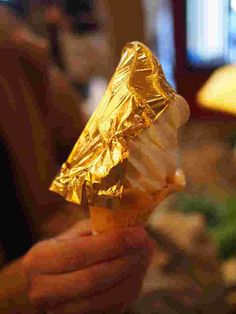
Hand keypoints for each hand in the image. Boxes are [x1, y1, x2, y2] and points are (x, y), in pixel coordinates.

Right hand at [23, 219, 153, 312]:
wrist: (41, 284)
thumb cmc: (61, 252)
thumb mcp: (71, 235)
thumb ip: (95, 228)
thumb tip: (128, 223)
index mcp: (40, 260)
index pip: (81, 252)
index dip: (114, 243)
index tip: (139, 232)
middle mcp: (44, 290)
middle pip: (95, 279)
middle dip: (127, 260)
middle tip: (147, 243)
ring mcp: (59, 312)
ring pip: (106, 299)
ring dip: (133, 276)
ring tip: (145, 256)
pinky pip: (111, 310)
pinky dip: (129, 290)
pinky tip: (137, 272)